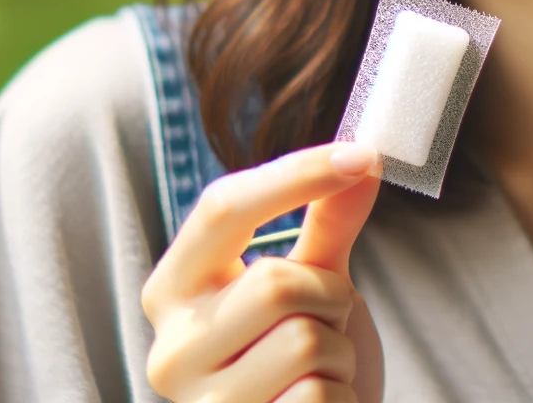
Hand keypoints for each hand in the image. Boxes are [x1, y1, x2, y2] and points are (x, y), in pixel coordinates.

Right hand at [142, 141, 385, 402]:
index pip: (221, 208)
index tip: (361, 155)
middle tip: (326, 325)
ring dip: (340, 354)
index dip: (296, 175)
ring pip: (304, 342)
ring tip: (319, 373)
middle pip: (276, 281)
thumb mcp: (314, 283)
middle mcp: (170, 349)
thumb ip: (329, 222)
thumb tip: (362, 154)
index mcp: (173, 290)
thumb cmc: (306, 361)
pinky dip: (342, 398)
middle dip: (328, 298)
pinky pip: (318, 397)